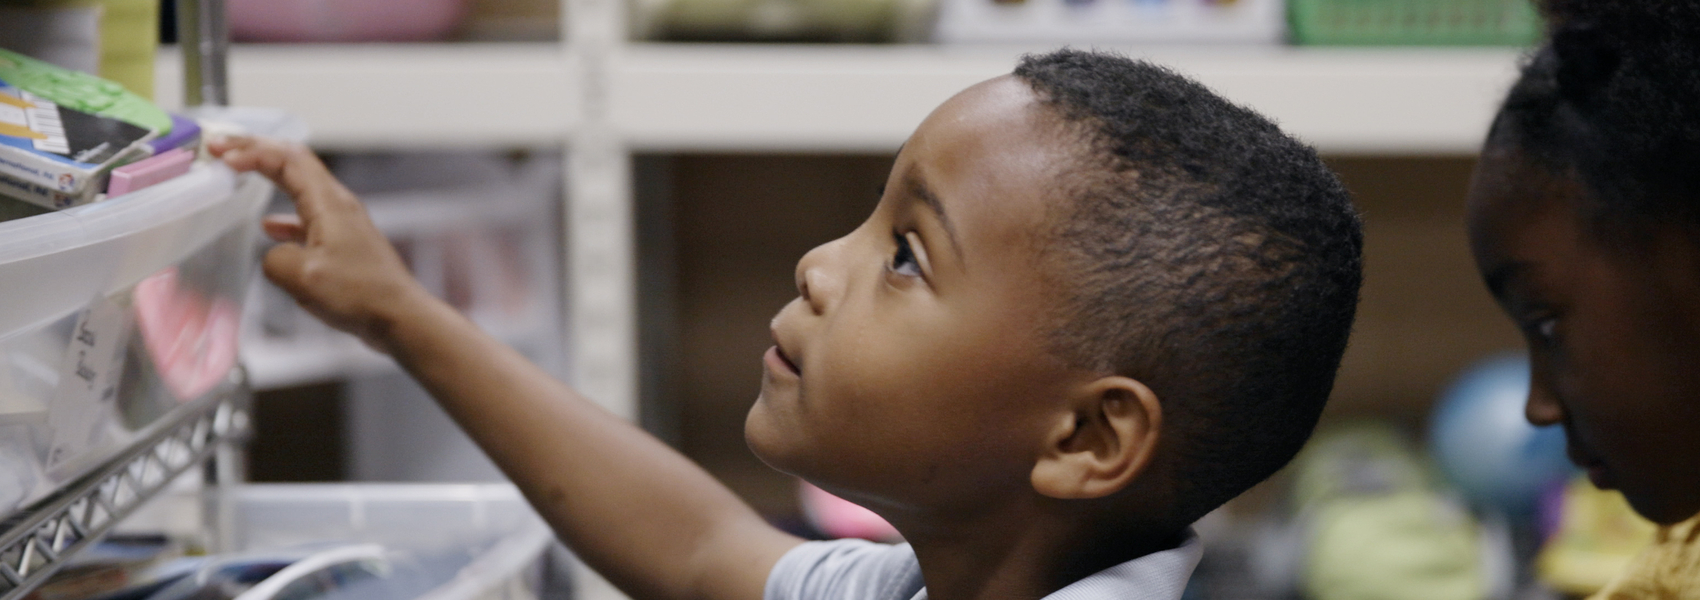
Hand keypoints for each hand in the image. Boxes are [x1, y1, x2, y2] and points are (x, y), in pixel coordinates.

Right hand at [212, 136, 431, 350]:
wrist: (400, 318)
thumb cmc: (361, 295)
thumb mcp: (303, 277)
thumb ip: (275, 259)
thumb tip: (272, 256)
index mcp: (330, 204)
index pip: (288, 159)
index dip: (251, 150)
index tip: (221, 154)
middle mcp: (339, 206)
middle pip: (294, 164)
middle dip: (256, 151)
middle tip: (221, 149)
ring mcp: (343, 224)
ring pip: (300, 188)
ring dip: (267, 178)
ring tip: (238, 174)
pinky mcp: (344, 245)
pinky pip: (308, 217)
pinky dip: (285, 216)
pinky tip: (269, 228)